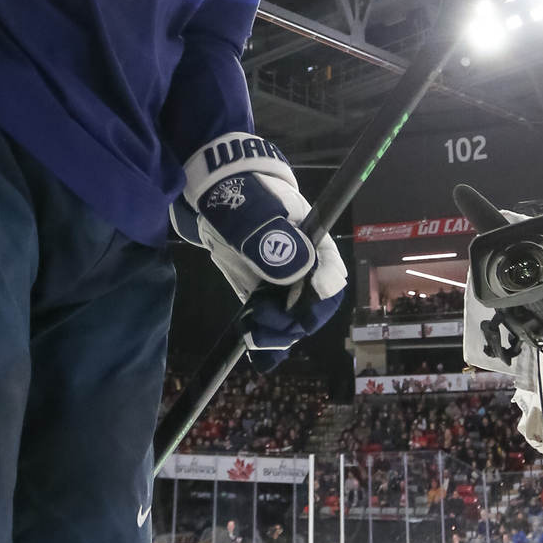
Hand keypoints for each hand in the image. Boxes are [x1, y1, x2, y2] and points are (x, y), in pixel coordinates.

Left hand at [171, 132, 347, 353]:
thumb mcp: (255, 210)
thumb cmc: (238, 192)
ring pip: (292, 314)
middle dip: (296, 318)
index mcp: (312, 237)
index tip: (306, 303)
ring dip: (279, 331)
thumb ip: (274, 238)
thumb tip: (302, 270)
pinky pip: (270, 317)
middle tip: (269, 322)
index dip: (322, 291)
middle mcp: (302, 261)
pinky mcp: (260, 288)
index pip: (330, 270)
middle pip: (313, 300)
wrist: (212, 191)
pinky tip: (258, 351)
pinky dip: (267, 335)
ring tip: (255, 336)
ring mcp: (282, 277)